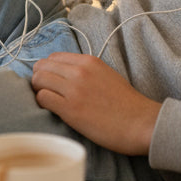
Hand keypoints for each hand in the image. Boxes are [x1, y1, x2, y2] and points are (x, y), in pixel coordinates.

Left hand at [30, 52, 160, 155]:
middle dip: (38, 79)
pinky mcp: (71, 109)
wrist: (141, 123)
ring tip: (48, 102)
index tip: (50, 81)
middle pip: (42, 66)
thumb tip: (63, 76)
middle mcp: (79, 71)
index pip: (53, 57)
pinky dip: (42, 104)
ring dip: (38, 91)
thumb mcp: (106, 75)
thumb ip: (85, 72)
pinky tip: (52, 111)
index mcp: (89, 61)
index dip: (47, 70)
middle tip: (44, 92)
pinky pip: (43, 98)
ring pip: (38, 80)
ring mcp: (74, 89)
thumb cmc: (126, 104)